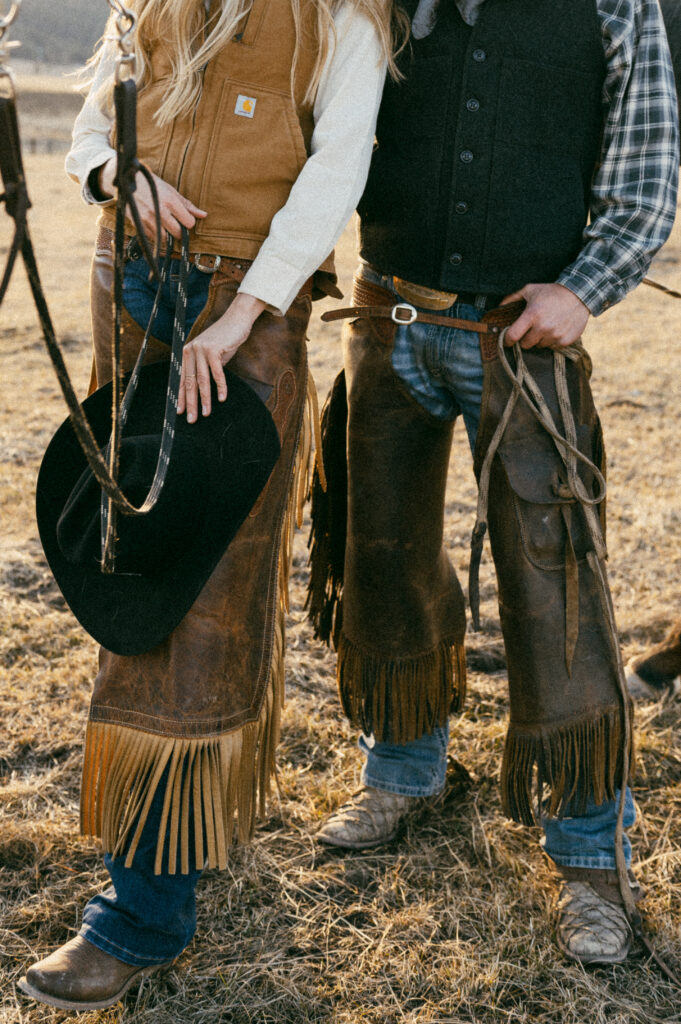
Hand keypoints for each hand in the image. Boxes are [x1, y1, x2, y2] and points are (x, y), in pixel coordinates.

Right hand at [98, 157, 206, 240]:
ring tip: (165, 226)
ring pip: (164, 238)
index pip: (189, 222)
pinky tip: (155, 226)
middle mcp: (159, 211)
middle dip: (179, 231)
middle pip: (177, 233)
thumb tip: (203, 215)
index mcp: (170, 200)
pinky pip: (152, 238)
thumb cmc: (151, 184)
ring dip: (167, 235)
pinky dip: (156, 236)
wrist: (126, 180)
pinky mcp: (138, 224)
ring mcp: (148, 218)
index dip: (188, 222)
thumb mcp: (170, 190)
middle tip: (175, 225)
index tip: (185, 219)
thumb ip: (187, 205)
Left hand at [178, 293, 266, 422]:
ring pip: (202, 380)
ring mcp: (201, 350)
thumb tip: (202, 389)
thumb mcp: (211, 355)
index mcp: (187, 353)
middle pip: (189, 382)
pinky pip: (217, 373)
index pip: (182, 379)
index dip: (181, 396)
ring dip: (204, 399)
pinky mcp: (213, 350)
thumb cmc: (225, 339)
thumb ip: (205, 369)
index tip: (180, 411)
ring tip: (206, 413)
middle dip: (190, 403)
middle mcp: (190, 351)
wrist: (236, 321)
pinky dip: (220, 387)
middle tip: (191, 419)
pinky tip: (222, 398)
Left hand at [501, 283, 589, 348]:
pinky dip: (552, 341)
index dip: (508, 340)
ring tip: (546, 327)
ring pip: (539, 346)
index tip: (508, 340)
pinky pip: (552, 347)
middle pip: (525, 344)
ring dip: (540, 339)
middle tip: (531, 329)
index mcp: (532, 315)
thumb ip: (512, 298)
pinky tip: (556, 329)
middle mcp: (543, 327)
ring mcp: (555, 335)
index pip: (513, 336)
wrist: (580, 294)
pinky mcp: (565, 341)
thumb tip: (498, 307)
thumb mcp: (530, 290)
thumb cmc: (552, 292)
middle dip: (526, 338)